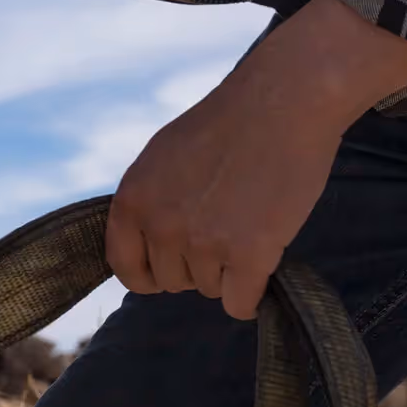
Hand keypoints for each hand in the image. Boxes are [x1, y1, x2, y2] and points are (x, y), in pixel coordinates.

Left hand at [107, 0, 406, 319]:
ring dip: (229, 270)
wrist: (282, 102)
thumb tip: (144, 243)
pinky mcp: (247, 255)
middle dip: (196, 264)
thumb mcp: (163, 156)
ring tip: (249, 225)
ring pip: (210, 289)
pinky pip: (239, 304)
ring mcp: (202, 243)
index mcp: (132, 200)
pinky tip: (262, 265)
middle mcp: (160, 225)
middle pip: (171, 281)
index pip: (124, 266)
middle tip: (224, 228)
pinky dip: (252, 295)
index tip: (167, 269)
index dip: (147, 273)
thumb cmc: (228, 124)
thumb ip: (149, 201)